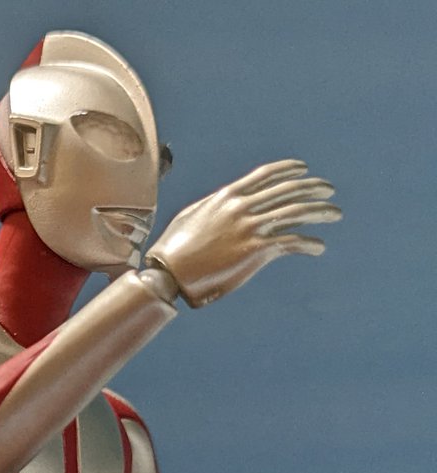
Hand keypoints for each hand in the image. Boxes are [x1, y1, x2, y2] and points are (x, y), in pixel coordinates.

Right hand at [145, 160, 340, 306]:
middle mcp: (241, 208)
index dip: (288, 169)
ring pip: (296, 213)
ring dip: (321, 211)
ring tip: (335, 213)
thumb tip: (223, 204)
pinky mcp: (256, 250)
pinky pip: (292, 242)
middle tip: (329, 191)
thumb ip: (212, 207)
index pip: (265, 175)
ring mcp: (250, 228)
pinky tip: (318, 247)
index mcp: (227, 197)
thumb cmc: (173, 248)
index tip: (304, 169)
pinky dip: (310, 244)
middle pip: (288, 191)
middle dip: (313, 188)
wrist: (168, 272)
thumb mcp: (191, 216)